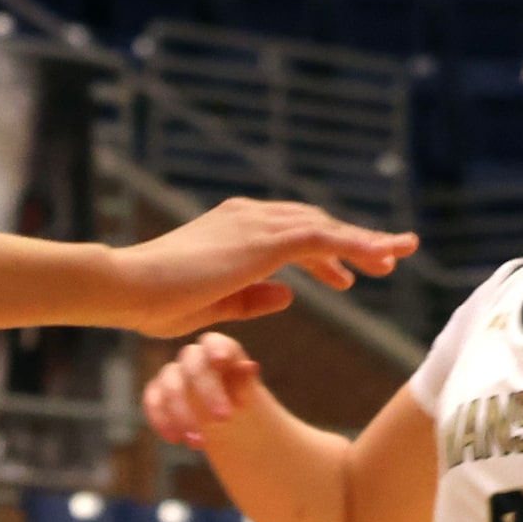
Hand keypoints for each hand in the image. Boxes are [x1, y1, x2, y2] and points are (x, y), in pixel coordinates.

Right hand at [110, 197, 417, 338]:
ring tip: (396, 256)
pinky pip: (321, 239)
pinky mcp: (262, 240)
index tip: (347, 278)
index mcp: (234, 226)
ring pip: (324, 228)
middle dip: (354, 242)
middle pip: (315, 224)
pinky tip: (380, 258)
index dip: (325, 254)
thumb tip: (290, 295)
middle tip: (389, 260)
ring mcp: (255, 224)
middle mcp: (248, 216)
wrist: (126, 286)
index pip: (292, 233)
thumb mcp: (213, 305)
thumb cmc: (155, 301)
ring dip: (364, 241)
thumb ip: (252, 299)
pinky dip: (355, 245)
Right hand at [142, 330, 264, 448]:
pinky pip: (152, 401)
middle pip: (193, 365)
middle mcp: (193, 358)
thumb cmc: (239, 399)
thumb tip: (250, 367)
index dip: (216, 348)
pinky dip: (161, 420)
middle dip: (208, 391)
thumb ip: (245, 381)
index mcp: (218, 350)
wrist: (226, 419)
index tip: (221, 360)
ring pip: (170, 386)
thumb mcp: (247, 392)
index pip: (214, 342)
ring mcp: (173, 375)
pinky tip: (175, 439)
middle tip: (225, 418)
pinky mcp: (157, 394)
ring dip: (183, 414)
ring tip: (199, 442)